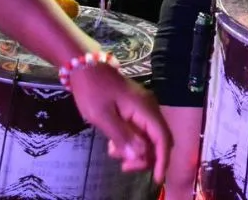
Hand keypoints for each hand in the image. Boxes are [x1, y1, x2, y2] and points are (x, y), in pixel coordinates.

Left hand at [67, 63, 169, 181]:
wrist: (85, 68)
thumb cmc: (93, 91)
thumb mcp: (103, 117)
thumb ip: (122, 136)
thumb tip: (140, 155)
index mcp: (145, 110)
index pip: (162, 138)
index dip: (162, 159)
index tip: (157, 178)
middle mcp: (149, 110)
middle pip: (158, 140)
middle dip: (146, 158)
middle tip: (125, 167)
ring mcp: (143, 109)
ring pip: (149, 137)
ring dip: (136, 151)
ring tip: (114, 153)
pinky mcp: (135, 110)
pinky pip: (140, 131)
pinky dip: (130, 142)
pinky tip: (114, 145)